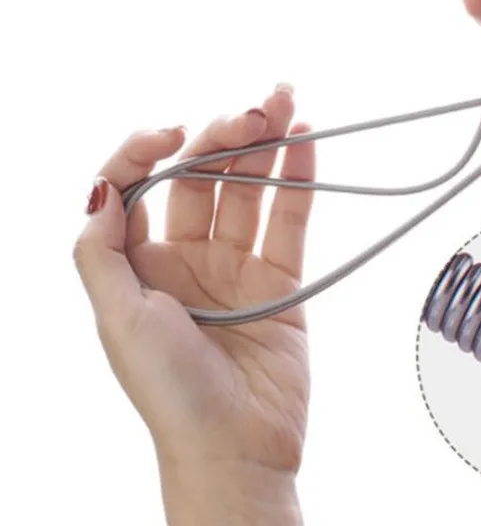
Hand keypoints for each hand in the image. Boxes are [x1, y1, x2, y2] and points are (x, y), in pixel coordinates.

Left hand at [73, 85, 312, 523]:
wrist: (238, 448)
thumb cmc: (170, 392)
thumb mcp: (118, 321)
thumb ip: (100, 250)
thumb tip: (100, 185)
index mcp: (139, 263)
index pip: (137, 185)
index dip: (149, 150)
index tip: (174, 134)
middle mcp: (185, 256)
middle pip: (201, 178)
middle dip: (223, 137)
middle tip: (254, 112)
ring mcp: (235, 265)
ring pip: (248, 190)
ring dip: (265, 146)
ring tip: (285, 106)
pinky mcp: (279, 279)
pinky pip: (290, 221)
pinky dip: (299, 181)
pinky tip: (306, 143)